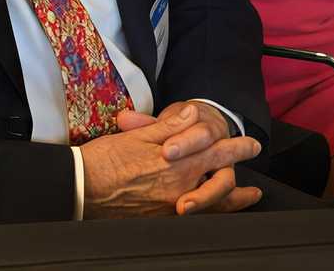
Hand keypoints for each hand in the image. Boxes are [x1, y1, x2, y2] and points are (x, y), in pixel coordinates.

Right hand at [81, 103, 261, 218]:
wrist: (81, 188)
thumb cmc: (105, 159)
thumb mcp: (137, 136)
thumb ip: (169, 127)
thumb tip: (193, 114)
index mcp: (176, 164)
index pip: (217, 153)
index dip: (237, 147)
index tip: (251, 144)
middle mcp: (179, 188)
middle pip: (222, 181)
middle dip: (241, 174)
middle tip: (252, 170)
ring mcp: (171, 207)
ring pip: (213, 206)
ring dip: (234, 200)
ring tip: (248, 197)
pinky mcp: (160, 219)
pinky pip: (196, 219)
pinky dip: (211, 214)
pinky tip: (212, 212)